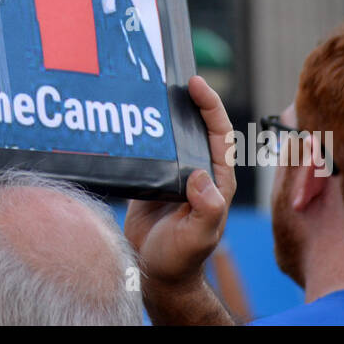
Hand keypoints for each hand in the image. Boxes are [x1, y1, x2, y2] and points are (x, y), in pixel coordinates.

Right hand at [125, 75, 235, 324]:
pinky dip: (140, 130)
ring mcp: (174, 172)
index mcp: (216, 179)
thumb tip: (200, 178)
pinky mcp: (151, 176)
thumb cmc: (182, 257)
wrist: (154, 271)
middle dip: (188, 97)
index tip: (196, 84)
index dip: (210, 106)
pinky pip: (148, 147)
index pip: (219, 133)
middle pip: (196, 124)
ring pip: (171, 132)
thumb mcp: (199, 235)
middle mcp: (197, 169)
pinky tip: (125, 115)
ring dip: (163, 110)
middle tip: (171, 72)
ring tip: (147, 85)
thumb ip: (207, 209)